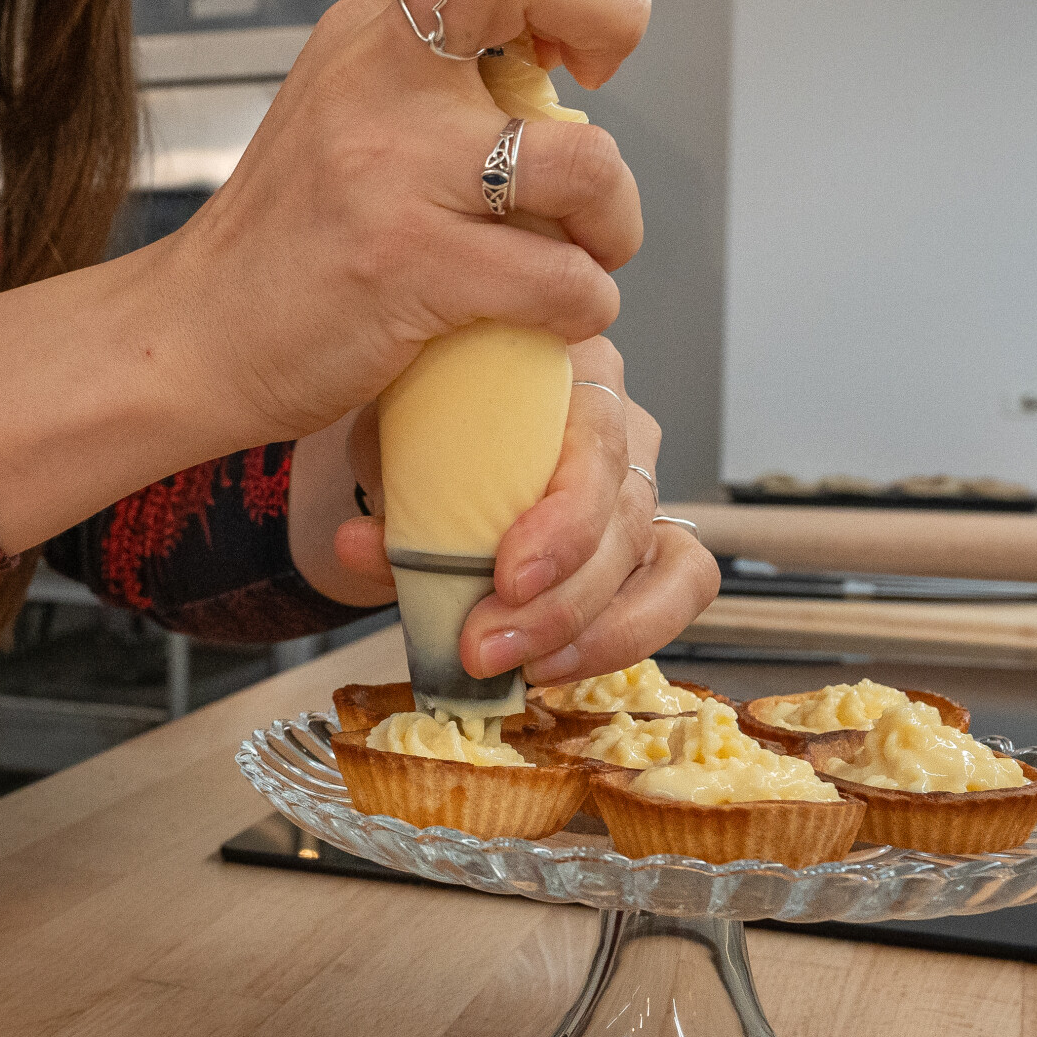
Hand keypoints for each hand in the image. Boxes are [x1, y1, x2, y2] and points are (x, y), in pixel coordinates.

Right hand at [0, 0, 649, 556]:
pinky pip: (559, 279)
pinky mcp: (408, 264)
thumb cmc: (286, 239)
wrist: (193, 335)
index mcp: (371, 32)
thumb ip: (434, 74)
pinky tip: (546, 316)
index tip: (575, 53)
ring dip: (612, 223)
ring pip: (584, 164)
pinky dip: (580, 305)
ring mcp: (391, 169)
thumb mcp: (345, 110)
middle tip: (592, 107)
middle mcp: (377, 77)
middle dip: (614, 25)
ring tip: (580, 253)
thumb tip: (553, 62)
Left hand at [329, 338, 719, 680]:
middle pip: (625, 517)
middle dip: (560, 603)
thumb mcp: (392, 442)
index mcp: (567, 367)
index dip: (565, 521)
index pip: (598, 441)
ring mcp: (643, 484)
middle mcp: (621, 422)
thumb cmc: (420, 426)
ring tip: (517, 669)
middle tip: (486, 646)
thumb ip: (388, 494)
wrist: (419, 443)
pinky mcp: (654, 542)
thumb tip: (360, 543)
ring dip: (590, 634)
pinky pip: (675, 594)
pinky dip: (617, 640)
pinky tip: (551, 667)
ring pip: (666, 565)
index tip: (507, 577)